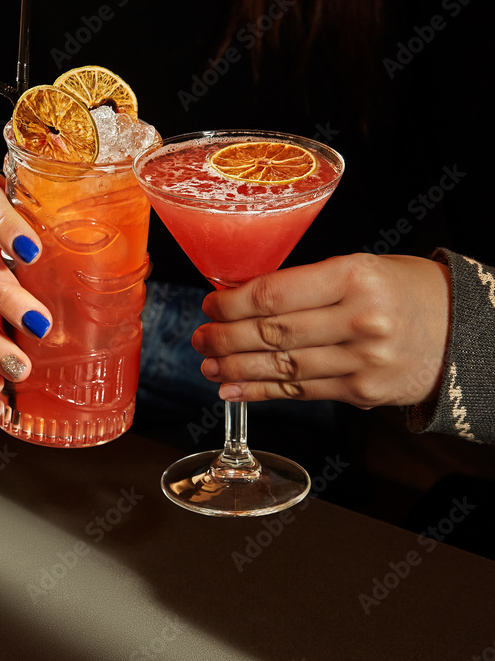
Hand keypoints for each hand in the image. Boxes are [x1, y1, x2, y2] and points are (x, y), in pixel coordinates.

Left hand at [192, 253, 450, 408]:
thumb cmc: (401, 290)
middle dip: (226, 337)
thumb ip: (308, 283)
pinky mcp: (363, 393)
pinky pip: (300, 392)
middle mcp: (359, 319)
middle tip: (200, 336)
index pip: (276, 294)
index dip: (233, 303)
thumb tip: (242, 299)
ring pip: (282, 367)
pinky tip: (233, 389)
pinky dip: (261, 392)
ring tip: (208, 364)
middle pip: (273, 333)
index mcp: (354, 276)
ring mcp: (362, 360)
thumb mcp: (360, 267)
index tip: (210, 304)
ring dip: (236, 369)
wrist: (459, 330)